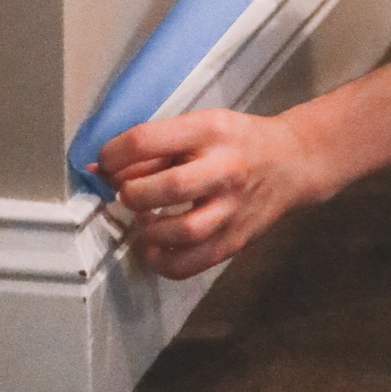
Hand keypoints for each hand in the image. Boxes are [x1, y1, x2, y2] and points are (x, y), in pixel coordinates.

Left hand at [96, 109, 324, 278]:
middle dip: (132, 194)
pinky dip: (162, 262)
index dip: (112, 155)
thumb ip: (154, 147)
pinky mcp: (236, 239)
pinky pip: (192, 263)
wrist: (292, 162)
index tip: (104, 164)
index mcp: (210, 130)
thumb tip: (98, 170)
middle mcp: (225, 168)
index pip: (147, 140)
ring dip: (147, 231)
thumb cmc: (236, 140)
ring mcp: (233, 208)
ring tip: (142, 221)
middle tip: (127, 195)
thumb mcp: (201, 127)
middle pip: (168, 187)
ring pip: (182, 231)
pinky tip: (155, 248)